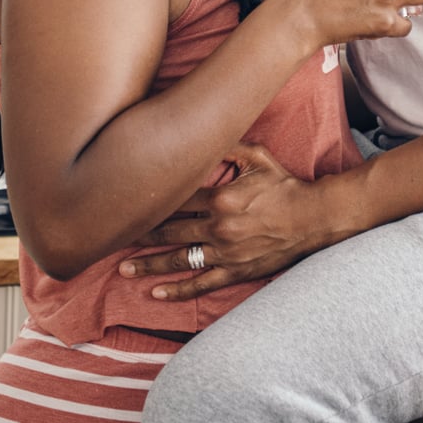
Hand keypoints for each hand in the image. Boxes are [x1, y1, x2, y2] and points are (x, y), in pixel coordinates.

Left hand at [118, 142, 316, 299]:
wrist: (311, 218)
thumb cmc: (284, 184)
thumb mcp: (257, 156)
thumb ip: (228, 145)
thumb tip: (202, 129)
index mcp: (220, 197)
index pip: (176, 199)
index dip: (150, 201)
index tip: (126, 201)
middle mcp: (218, 226)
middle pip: (169, 231)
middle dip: (139, 234)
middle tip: (111, 236)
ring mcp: (225, 252)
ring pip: (179, 259)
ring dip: (149, 264)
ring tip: (123, 267)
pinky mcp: (235, 272)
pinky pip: (201, 284)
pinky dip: (177, 290)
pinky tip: (156, 293)